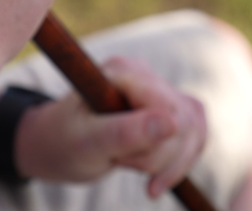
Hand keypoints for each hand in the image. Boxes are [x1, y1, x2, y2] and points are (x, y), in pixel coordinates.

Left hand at [15, 56, 206, 198]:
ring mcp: (159, 90)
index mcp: (121, 72)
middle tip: (120, 162)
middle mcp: (144, 74)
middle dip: (159, 157)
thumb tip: (172, 124)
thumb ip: (125, 132)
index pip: (167, 108)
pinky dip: (179, 164)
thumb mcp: (86, 143)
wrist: (56, 146)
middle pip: (185, 120)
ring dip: (169, 163)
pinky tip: (156, 180)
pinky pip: (195, 135)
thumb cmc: (63, 143)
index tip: (121, 160)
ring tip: (130, 165)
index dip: (154, 144)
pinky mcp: (170, 109)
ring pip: (195, 129)